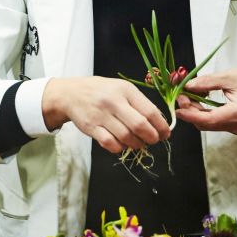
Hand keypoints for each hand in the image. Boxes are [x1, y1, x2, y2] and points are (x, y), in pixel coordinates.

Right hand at [42, 76, 169, 153]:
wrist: (71, 93)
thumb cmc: (101, 91)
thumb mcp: (121, 88)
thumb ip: (139, 103)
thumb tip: (159, 122)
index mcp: (125, 90)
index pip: (150, 111)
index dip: (161, 126)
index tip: (165, 133)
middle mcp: (113, 101)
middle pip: (140, 126)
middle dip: (151, 138)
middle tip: (153, 140)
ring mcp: (101, 115)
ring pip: (126, 137)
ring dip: (137, 144)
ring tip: (138, 143)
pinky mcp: (91, 127)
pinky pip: (110, 143)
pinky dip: (120, 148)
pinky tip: (122, 144)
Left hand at [176, 67, 236, 134]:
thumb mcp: (230, 77)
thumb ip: (207, 82)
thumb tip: (187, 86)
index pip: (207, 120)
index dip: (189, 114)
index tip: (177, 107)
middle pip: (205, 124)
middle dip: (190, 111)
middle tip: (181, 95)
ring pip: (209, 124)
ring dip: (196, 112)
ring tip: (189, 96)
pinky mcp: (236, 125)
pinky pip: (216, 122)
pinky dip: (205, 113)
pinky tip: (199, 101)